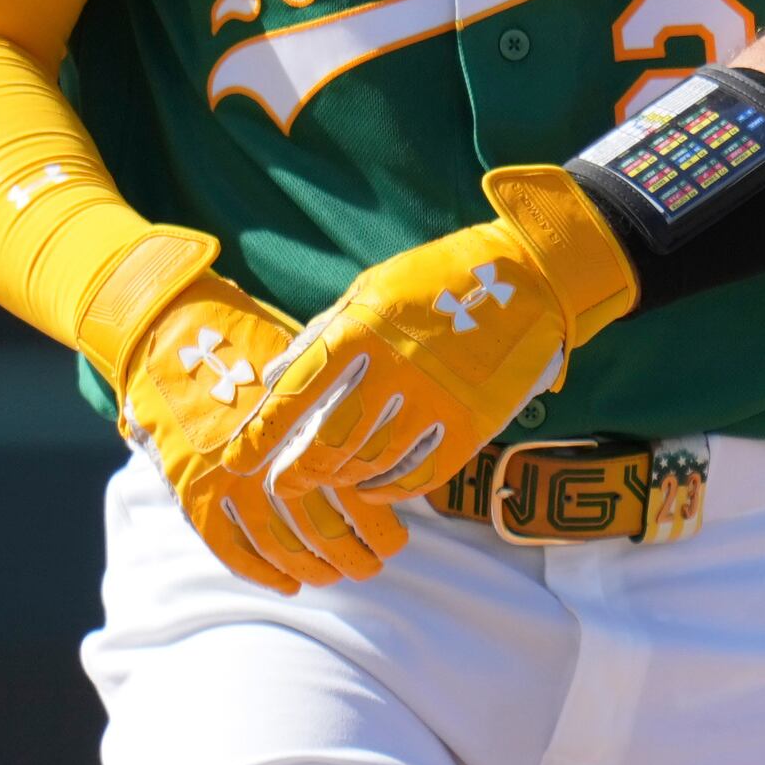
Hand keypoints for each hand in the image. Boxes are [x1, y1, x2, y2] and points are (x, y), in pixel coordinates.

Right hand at [87, 231, 402, 595]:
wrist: (168, 332)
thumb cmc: (243, 340)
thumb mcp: (301, 364)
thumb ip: (333, 408)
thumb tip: (382, 451)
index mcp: (301, 424)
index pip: (352, 491)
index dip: (378, 527)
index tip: (397, 541)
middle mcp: (266, 454)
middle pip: (319, 527)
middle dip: (351, 556)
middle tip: (370, 568)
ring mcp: (225, 475)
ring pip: (277, 543)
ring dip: (310, 569)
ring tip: (332, 577)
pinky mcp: (191, 486)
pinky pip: (227, 545)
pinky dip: (258, 571)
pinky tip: (286, 584)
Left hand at [221, 168, 637, 510]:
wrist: (527, 275)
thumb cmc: (435, 280)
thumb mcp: (370, 291)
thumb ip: (322, 336)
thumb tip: (273, 378)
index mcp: (362, 329)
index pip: (297, 392)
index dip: (262, 433)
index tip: (238, 459)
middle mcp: (395, 368)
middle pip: (331, 441)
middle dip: (301, 471)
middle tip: (286, 484)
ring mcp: (437, 399)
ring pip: (373, 462)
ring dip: (344, 479)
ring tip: (332, 480)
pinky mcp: (474, 423)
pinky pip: (421, 474)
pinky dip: (391, 489)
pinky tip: (376, 487)